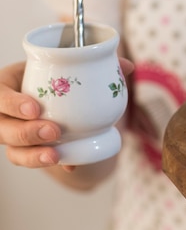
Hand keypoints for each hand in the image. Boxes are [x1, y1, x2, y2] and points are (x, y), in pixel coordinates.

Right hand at [0, 57, 134, 168]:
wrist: (50, 97)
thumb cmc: (51, 76)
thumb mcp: (62, 65)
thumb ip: (93, 63)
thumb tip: (129, 65)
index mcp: (5, 87)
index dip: (11, 103)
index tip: (35, 107)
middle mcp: (3, 115)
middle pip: (3, 129)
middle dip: (27, 133)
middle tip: (54, 131)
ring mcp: (12, 136)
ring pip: (14, 152)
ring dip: (34, 156)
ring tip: (56, 155)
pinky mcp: (26, 152)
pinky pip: (34, 162)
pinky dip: (54, 163)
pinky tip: (71, 165)